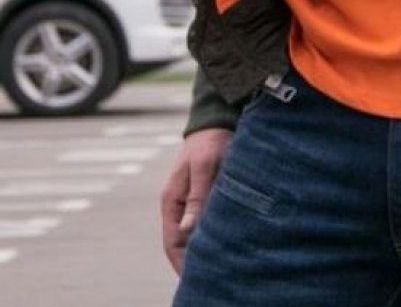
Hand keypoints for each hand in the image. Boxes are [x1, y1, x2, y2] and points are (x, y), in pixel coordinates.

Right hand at [161, 128, 232, 273]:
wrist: (217, 121)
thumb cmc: (210, 142)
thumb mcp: (205, 167)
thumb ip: (197, 197)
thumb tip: (187, 230)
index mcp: (172, 201)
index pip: (172, 243)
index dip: (183, 264)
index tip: (197, 279)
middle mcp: (178, 206)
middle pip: (183, 244)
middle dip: (194, 261)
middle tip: (215, 276)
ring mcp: (191, 202)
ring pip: (196, 234)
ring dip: (205, 248)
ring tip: (224, 264)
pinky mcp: (205, 197)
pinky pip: (206, 222)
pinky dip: (213, 234)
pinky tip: (228, 242)